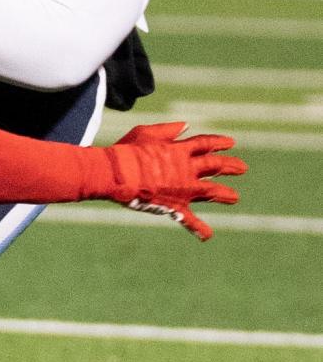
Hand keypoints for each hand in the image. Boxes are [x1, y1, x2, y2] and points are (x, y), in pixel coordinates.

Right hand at [102, 121, 245, 240]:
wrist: (118, 174)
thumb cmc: (127, 152)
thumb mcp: (146, 133)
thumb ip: (167, 130)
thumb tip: (185, 126)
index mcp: (180, 150)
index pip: (205, 144)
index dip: (218, 143)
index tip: (230, 143)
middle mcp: (187, 169)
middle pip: (214, 166)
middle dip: (229, 166)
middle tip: (242, 168)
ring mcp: (184, 189)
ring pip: (211, 191)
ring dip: (223, 194)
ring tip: (234, 198)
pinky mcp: (175, 206)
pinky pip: (189, 220)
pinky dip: (198, 228)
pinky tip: (208, 236)